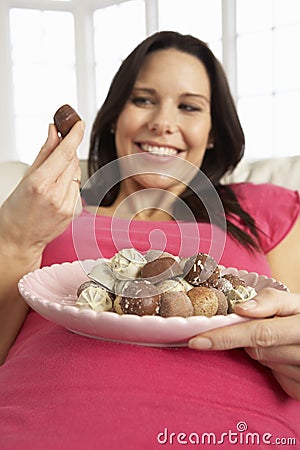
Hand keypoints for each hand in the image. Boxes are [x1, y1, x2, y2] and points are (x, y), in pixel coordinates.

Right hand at [0, 121, 84, 264]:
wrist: (19, 239)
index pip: (65, 153)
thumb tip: (54, 131)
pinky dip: (69, 184)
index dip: (74, 136)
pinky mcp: (74, 212)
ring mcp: (68, 206)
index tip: (79, 124)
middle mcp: (57, 196)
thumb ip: (44, 153)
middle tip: (59, 145)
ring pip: (76, 174)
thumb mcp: (26, 177)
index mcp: (41, 184)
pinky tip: (56, 191)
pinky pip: (77, 188)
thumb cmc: (16, 210)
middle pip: (72, 162)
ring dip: (67, 169)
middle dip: (67, 151)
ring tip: (51, 179)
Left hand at [188, 288, 299, 399]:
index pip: (259, 333)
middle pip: (257, 349)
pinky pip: (275, 379)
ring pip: (263, 363)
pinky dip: (273, 366)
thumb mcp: (295, 302)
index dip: (226, 337)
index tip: (197, 341)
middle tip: (256, 325)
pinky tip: (284, 356)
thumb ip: (271, 301)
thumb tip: (240, 309)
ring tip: (278, 339)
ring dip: (261, 350)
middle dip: (246, 338)